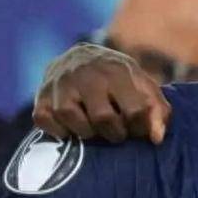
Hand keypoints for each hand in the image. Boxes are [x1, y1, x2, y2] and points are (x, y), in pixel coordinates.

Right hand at [33, 43, 170, 143]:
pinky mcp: (40, 97)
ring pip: (73, 121)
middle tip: (116, 133)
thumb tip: (156, 139)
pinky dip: (60, 131)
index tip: (137, 130)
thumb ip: (157, 109)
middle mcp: (86, 75)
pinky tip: (71, 127)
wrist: (78, 58)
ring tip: (94, 128)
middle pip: (103, 118)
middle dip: (115, 134)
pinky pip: (47, 122)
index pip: (135, 109)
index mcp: (117, 71)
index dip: (140, 128)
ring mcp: (60, 85)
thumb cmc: (117, 79)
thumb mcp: (142, 85)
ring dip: (87, 133)